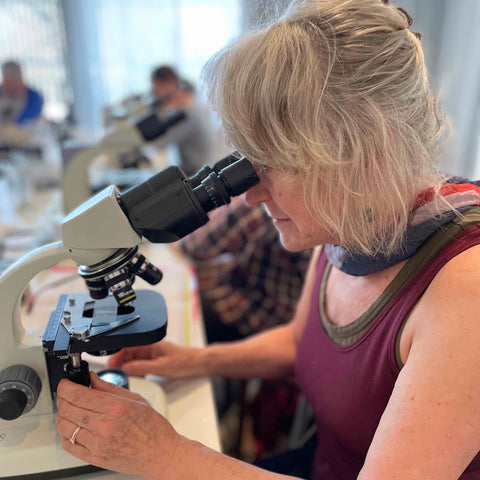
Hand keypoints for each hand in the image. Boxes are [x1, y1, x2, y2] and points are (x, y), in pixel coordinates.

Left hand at [56, 372, 181, 477]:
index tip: (65, 384)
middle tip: (66, 393)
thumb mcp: (135, 399)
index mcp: (115, 407)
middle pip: (68, 409)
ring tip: (68, 409)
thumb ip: (109, 387)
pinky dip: (65, 434)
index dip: (65, 387)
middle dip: (62, 398)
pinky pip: (69, 445)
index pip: (78, 394)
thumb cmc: (152, 427)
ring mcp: (97, 444)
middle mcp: (104, 426)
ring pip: (64, 426)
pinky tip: (73, 427)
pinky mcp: (94, 458)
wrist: (159, 453)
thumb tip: (92, 378)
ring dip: (62, 415)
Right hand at [107, 340, 205, 377]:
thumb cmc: (185, 362)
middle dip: (120, 361)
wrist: (198, 364)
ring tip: (122, 376)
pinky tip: (136, 377)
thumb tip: (125, 368)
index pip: (128, 344)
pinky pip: (140, 364)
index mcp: (151, 342)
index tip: (111, 364)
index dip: (117, 354)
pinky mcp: (155, 360)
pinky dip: (136, 370)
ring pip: (133, 359)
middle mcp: (150, 346)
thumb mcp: (161, 367)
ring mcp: (153, 353)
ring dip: (127, 366)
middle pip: (128, 352)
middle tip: (114, 372)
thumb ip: (141, 367)